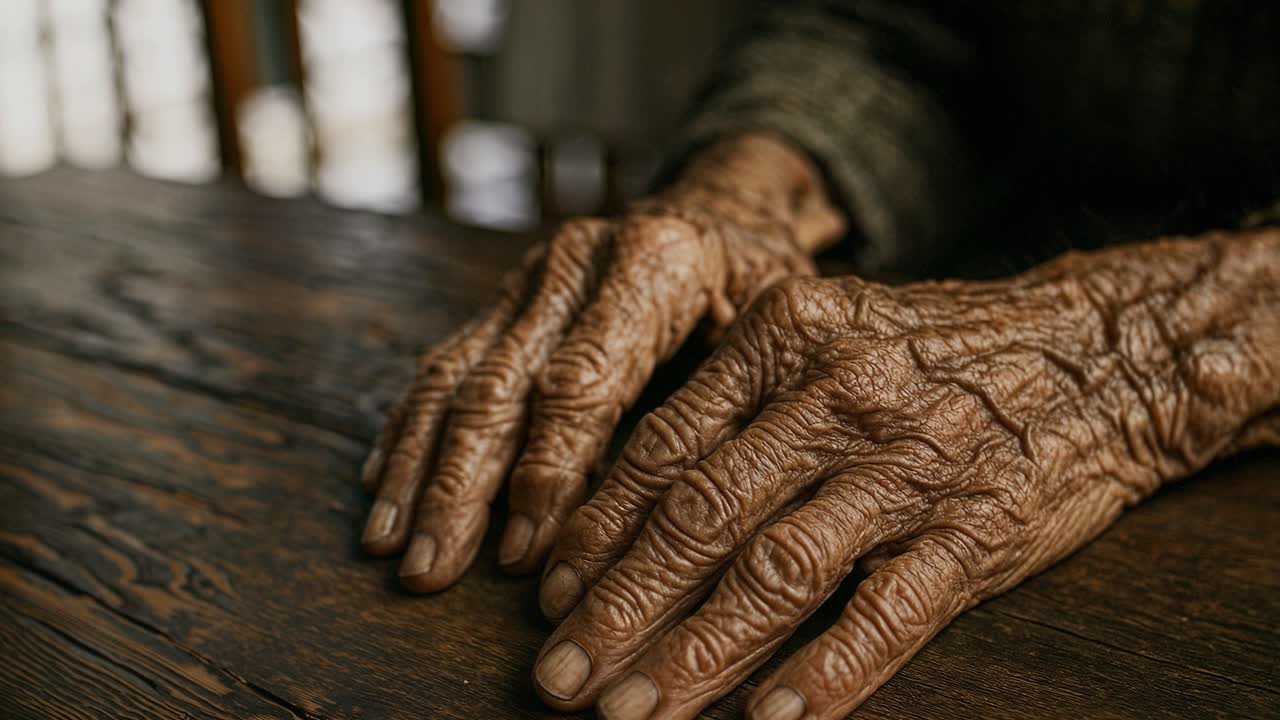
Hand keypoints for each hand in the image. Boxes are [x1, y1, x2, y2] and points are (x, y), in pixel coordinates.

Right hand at [360, 134, 844, 590]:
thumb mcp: (783, 328)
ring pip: (455, 376)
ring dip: (418, 468)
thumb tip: (683, 528)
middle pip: (500, 384)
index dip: (548, 472)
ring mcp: (530, 276)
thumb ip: (735, 402)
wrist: (727, 210)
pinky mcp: (504, 297)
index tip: (522, 554)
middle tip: (429, 570)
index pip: (582, 381)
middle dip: (459, 486)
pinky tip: (381, 484)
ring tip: (389, 547)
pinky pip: (443, 362)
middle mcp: (577, 262)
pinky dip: (407, 427)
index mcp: (654, 262)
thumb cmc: (766, 288)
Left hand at [531, 229, 1279, 718]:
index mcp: (783, 335)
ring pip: (778, 571)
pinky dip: (827, 673)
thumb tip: (626, 510)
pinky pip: (889, 612)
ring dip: (697, 654)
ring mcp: (912, 463)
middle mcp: (838, 393)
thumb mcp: (826, 335)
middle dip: (620, 609)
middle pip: (702, 517)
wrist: (1099, 352)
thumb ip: (735, 405)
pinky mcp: (980, 529)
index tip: (551, 600)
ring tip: (634, 714)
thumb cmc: (934, 353)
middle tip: (560, 679)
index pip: (663, 450)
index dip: (598, 535)